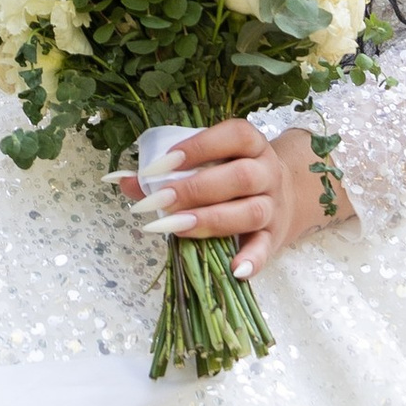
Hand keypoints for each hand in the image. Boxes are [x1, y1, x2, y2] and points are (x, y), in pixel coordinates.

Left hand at [115, 119, 348, 281]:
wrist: (283, 196)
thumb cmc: (230, 175)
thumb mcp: (207, 163)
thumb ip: (166, 171)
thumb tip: (122, 180)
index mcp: (250, 145)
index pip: (233, 136)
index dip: (199, 146)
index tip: (162, 162)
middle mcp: (266, 172)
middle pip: (240, 177)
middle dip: (195, 189)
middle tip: (158, 201)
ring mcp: (272, 205)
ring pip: (251, 211)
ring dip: (211, 220)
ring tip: (176, 228)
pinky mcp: (273, 237)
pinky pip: (265, 248)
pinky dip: (252, 259)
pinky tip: (234, 270)